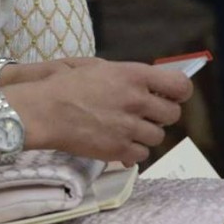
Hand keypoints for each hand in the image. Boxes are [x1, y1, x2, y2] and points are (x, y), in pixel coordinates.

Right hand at [11, 57, 191, 166]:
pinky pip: (142, 154)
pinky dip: (132, 151)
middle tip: (143, 114)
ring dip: (145, 134)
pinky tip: (117, 142)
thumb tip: (152, 87)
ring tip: (125, 128)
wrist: (43, 110)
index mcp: (133, 76)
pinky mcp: (119, 150)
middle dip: (160, 115)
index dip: (179, 92)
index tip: (170, 96)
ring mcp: (129, 127)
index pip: (179, 86)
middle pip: (172, 114)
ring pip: (158, 136)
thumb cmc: (66, 85)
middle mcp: (136, 101)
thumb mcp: (99, 68)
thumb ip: (129, 77)